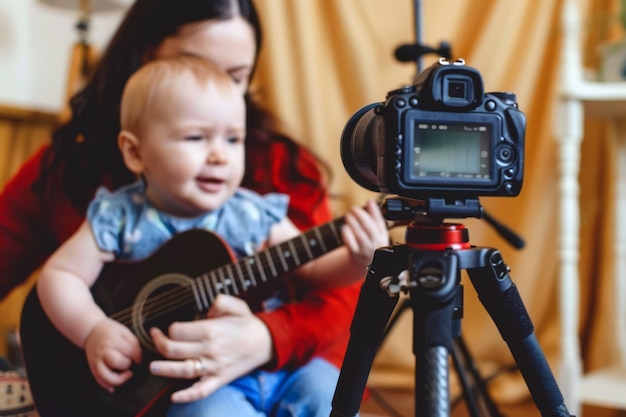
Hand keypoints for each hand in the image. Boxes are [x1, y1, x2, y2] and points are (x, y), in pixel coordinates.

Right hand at [83, 317, 141, 392]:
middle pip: (118, 363)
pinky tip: (113, 387)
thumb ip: (133, 343)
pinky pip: (99, 380)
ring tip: (125, 374)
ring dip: (119, 379)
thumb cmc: (109, 330)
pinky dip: (106, 385)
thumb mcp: (124, 331)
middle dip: (127, 364)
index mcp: (113, 340)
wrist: (91, 330)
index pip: (130, 351)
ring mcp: (97, 360)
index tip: (138, 357)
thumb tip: (139, 357)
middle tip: (129, 361)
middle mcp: (104, 351)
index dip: (138, 356)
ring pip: (107, 376)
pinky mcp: (92, 367)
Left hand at [149, 295, 272, 402]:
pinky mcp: (219, 379)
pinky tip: (175, 396)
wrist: (265, 343)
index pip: (179, 331)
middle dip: (159, 343)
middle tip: (155, 338)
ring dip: (164, 369)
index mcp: (212, 330)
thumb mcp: (237, 305)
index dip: (170, 328)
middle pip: (175, 350)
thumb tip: (207, 307)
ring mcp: (214, 366)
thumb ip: (221, 301)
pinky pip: (201, 391)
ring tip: (153, 367)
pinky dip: (187, 395)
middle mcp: (210, 349)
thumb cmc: (247, 324)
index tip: (168, 327)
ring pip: (182, 370)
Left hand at [341, 199, 388, 268]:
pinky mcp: (355, 254)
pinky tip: (344, 227)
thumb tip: (370, 201)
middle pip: (369, 229)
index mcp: (382, 236)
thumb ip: (374, 217)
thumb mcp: (377, 231)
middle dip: (361, 216)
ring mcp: (365, 249)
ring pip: (360, 235)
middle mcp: (375, 243)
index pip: (380, 223)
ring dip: (353, 223)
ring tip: (348, 215)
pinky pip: (351, 244)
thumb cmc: (372, 243)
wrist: (366, 263)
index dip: (374, 211)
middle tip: (353, 208)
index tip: (369, 201)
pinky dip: (347, 235)